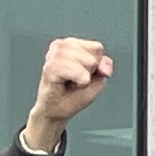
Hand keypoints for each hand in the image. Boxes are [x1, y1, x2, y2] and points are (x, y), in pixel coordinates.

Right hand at [25, 37, 116, 151]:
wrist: (58, 111)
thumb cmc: (74, 93)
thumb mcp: (98, 78)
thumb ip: (104, 65)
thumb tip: (104, 67)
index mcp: (70, 44)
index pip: (97, 47)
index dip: (97, 65)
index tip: (85, 74)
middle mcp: (60, 46)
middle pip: (93, 54)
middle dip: (91, 71)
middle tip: (77, 79)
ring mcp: (53, 56)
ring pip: (88, 62)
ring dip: (84, 77)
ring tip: (73, 82)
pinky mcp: (50, 68)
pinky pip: (77, 72)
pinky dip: (79, 81)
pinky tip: (68, 84)